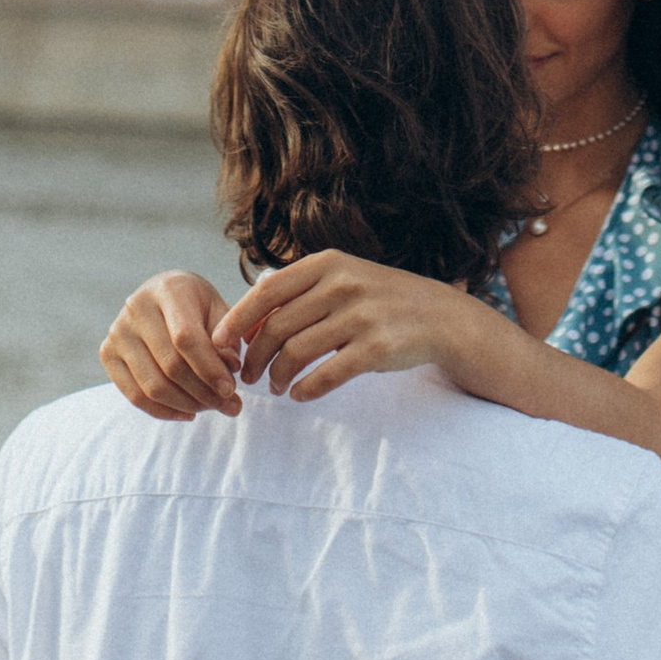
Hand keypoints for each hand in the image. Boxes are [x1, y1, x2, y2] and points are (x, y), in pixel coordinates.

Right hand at [101, 272, 240, 417]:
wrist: (164, 297)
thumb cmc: (198, 306)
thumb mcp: (220, 312)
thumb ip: (227, 339)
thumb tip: (229, 368)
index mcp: (168, 289)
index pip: (186, 338)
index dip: (209, 369)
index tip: (231, 390)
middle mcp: (137, 307)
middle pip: (170, 365)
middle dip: (204, 393)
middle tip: (230, 406)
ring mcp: (118, 331)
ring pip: (152, 386)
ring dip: (187, 405)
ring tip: (212, 408)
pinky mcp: (107, 353)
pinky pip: (134, 395)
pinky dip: (164, 411)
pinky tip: (188, 412)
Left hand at [219, 251, 477, 400]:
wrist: (440, 316)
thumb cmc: (380, 299)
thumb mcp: (343, 277)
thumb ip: (300, 290)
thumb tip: (247, 315)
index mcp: (327, 264)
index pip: (267, 291)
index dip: (237, 319)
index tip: (219, 343)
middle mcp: (342, 285)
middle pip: (276, 326)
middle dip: (253, 356)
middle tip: (248, 375)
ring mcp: (361, 316)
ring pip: (296, 352)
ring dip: (277, 375)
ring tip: (275, 386)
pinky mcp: (377, 348)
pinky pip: (327, 375)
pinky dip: (306, 389)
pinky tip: (299, 395)